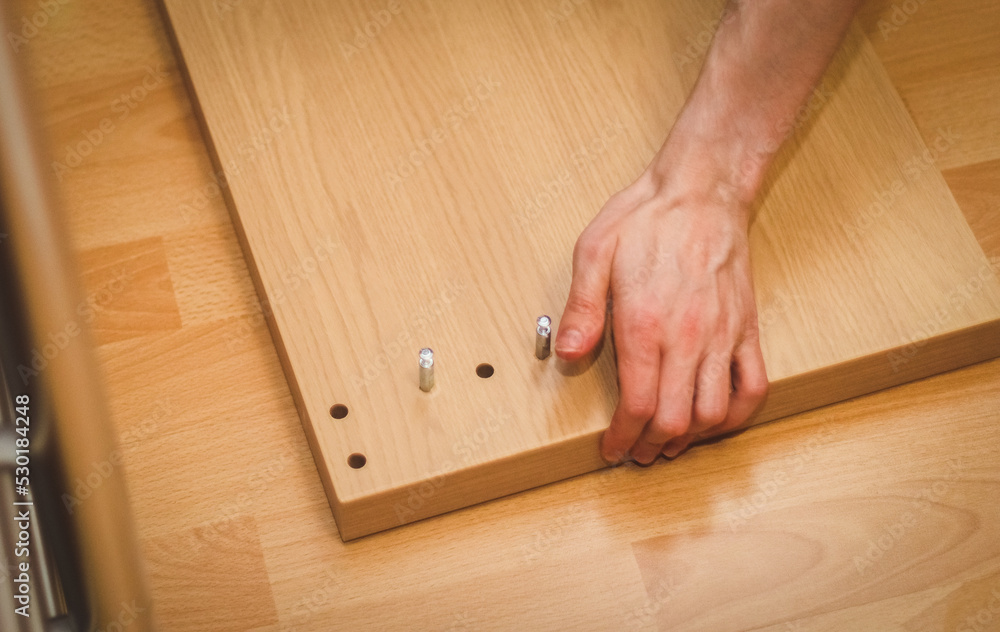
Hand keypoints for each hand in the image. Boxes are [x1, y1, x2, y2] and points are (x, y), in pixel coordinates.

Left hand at [556, 140, 768, 464]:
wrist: (702, 190)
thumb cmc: (645, 219)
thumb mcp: (594, 253)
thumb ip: (581, 309)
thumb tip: (567, 354)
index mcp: (645, 325)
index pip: (638, 407)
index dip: (622, 439)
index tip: (611, 449)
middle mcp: (687, 338)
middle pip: (674, 421)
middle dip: (651, 447)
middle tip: (635, 452)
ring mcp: (722, 336)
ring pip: (713, 413)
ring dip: (689, 439)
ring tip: (668, 442)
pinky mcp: (746, 328)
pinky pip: (753, 386)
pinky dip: (736, 416)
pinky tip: (715, 421)